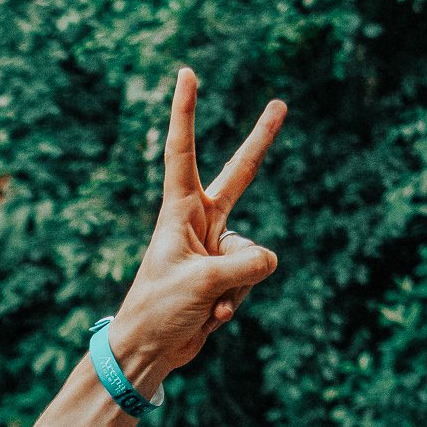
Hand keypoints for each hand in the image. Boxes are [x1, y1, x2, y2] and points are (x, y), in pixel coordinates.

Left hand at [108, 67, 285, 389]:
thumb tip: (270, 260)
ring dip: (234, 288)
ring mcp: (215, 249)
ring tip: (203, 303)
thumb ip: (247, 265)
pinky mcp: (225, 276)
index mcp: (179, 212)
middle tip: (279, 103)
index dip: (186, 113)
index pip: (183, 152)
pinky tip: (207, 316)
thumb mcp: (204, 283)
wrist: (147, 351)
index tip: (186, 74)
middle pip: (238, 176)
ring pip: (253, 257)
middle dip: (259, 141)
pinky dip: (232, 304)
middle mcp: (199, 224)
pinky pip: (249, 282)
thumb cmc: (159, 311)